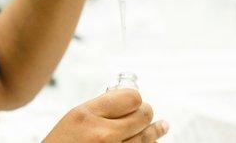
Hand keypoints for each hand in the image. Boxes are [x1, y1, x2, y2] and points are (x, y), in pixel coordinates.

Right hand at [43, 89, 168, 142]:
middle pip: (144, 116)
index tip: (134, 103)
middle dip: (146, 115)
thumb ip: (101, 107)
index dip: (135, 100)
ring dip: (153, 132)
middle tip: (146, 116)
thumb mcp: (74, 119)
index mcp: (87, 116)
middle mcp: (102, 135)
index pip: (132, 98)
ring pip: (147, 138)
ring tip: (162, 127)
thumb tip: (130, 99)